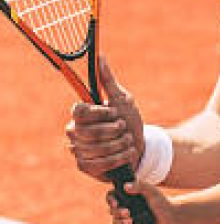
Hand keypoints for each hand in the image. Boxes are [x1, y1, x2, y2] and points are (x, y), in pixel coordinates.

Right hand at [65, 57, 145, 180]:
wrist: (140, 148)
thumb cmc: (130, 122)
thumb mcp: (123, 101)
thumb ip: (108, 81)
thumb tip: (100, 57)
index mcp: (81, 115)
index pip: (78, 111)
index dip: (99, 113)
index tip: (115, 114)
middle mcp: (74, 132)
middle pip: (88, 131)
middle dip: (114, 131)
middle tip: (124, 129)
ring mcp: (78, 150)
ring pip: (96, 148)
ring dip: (120, 144)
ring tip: (128, 141)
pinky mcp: (85, 166)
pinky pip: (100, 163)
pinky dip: (119, 158)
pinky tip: (127, 154)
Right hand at [108, 180, 177, 223]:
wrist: (171, 217)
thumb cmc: (162, 202)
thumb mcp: (152, 191)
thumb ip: (140, 186)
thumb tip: (126, 187)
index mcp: (127, 197)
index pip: (112, 197)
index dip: (110, 200)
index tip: (115, 202)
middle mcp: (125, 207)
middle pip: (112, 210)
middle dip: (117, 212)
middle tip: (127, 212)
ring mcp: (128, 218)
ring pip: (116, 221)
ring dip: (120, 221)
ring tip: (130, 221)